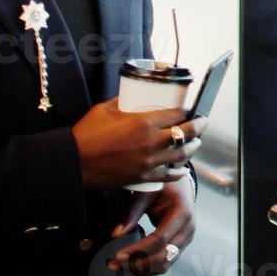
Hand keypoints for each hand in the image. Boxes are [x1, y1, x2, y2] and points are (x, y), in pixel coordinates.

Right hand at [72, 98, 207, 190]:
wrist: (73, 163)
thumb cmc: (86, 134)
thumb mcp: (105, 109)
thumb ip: (123, 102)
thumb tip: (132, 98)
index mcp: (144, 122)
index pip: (177, 114)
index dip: (186, 110)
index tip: (189, 109)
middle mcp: (151, 142)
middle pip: (185, 133)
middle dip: (198, 126)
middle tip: (203, 122)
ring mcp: (149, 162)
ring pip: (181, 155)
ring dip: (192, 147)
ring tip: (196, 142)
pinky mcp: (142, 177)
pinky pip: (167, 175)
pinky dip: (178, 172)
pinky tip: (182, 169)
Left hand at [107, 178, 195, 275]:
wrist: (180, 185)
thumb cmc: (163, 186)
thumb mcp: (147, 192)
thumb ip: (132, 212)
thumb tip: (116, 234)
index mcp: (182, 213)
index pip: (159, 239)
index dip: (138, 250)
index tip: (118, 255)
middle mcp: (188, 230)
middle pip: (163, 257)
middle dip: (138, 265)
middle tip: (114, 264)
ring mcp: (186, 240)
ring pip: (164, 265)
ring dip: (140, 270)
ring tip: (118, 267)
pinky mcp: (180, 246)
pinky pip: (164, 264)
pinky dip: (147, 268)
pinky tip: (129, 265)